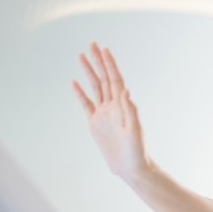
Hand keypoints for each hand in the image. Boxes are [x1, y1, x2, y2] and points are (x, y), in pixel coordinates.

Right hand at [72, 42, 148, 178]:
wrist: (131, 168)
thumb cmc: (137, 151)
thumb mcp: (135, 131)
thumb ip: (131, 111)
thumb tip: (126, 90)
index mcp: (123, 106)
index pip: (115, 80)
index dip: (110, 64)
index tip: (104, 49)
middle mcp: (113, 106)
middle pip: (103, 78)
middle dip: (98, 61)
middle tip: (91, 44)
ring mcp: (103, 114)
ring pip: (94, 88)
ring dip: (89, 72)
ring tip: (81, 55)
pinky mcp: (95, 124)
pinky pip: (86, 104)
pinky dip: (80, 93)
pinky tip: (74, 82)